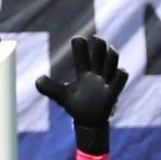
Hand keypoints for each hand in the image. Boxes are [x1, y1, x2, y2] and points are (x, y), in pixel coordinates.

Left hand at [34, 29, 124, 147]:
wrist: (89, 122)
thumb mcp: (62, 96)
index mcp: (84, 72)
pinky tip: (122, 70)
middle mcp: (96, 75)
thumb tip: (38, 80)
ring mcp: (105, 83)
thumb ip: (50, 88)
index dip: (81, 47)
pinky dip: (121, 77)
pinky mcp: (112, 95)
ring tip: (112, 48)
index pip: (82, 56)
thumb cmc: (76, 105)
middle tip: (96, 37)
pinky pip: (119, 84)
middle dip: (100, 47)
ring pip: (111, 66)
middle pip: (99, 56)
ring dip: (112, 58)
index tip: (77, 39)